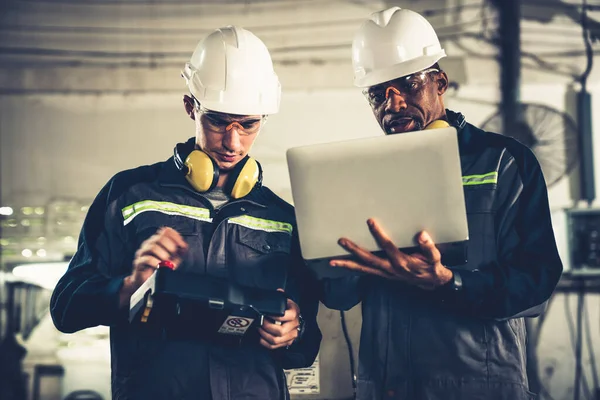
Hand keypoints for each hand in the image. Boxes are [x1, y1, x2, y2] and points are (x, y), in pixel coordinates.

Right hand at [119, 227, 187, 307]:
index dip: (176, 236)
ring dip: (163, 254)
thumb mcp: (173, 259)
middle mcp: (149, 244)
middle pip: (159, 237)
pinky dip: (156, 262)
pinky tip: (160, 266)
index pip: (166, 231)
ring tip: (167, 261)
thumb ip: (179, 252)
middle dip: (170, 245)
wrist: (146, 281)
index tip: (183, 245)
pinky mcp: (139, 263)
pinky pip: (146, 259)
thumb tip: (185, 247)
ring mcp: (143, 252)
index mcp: (157, 241)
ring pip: (152, 247)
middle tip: (174, 253)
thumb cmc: (159, 268)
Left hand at [258, 290, 300, 349]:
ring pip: (276, 340)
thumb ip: (282, 296)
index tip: (266, 314)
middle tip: (260, 322)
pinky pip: (274, 346)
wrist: (297, 320)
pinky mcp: (286, 343)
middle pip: (280, 331)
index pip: (285, 316)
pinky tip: (261, 337)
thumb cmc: (290, 310)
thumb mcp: (287, 301)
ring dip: (265, 335)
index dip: (274, 316)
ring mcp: (291, 336)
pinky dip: (265, 343)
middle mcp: (294, 326)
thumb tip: (278, 291)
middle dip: (267, 327)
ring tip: (259, 329)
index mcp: (294, 313)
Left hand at [330, 218, 452, 289]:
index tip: (370, 222)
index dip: (378, 234)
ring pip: (364, 269)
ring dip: (348, 265)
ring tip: (332, 261)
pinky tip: (344, 265)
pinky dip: (354, 269)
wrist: (432, 283)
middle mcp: (391, 269)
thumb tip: (422, 235)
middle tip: (342, 241)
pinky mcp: (383, 275)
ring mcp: (386, 273)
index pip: (387, 246)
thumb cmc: (432, 267)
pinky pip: (366, 272)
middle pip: (368, 259)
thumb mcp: (435, 257)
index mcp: (402, 262)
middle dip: (354, 250)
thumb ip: (429, 247)